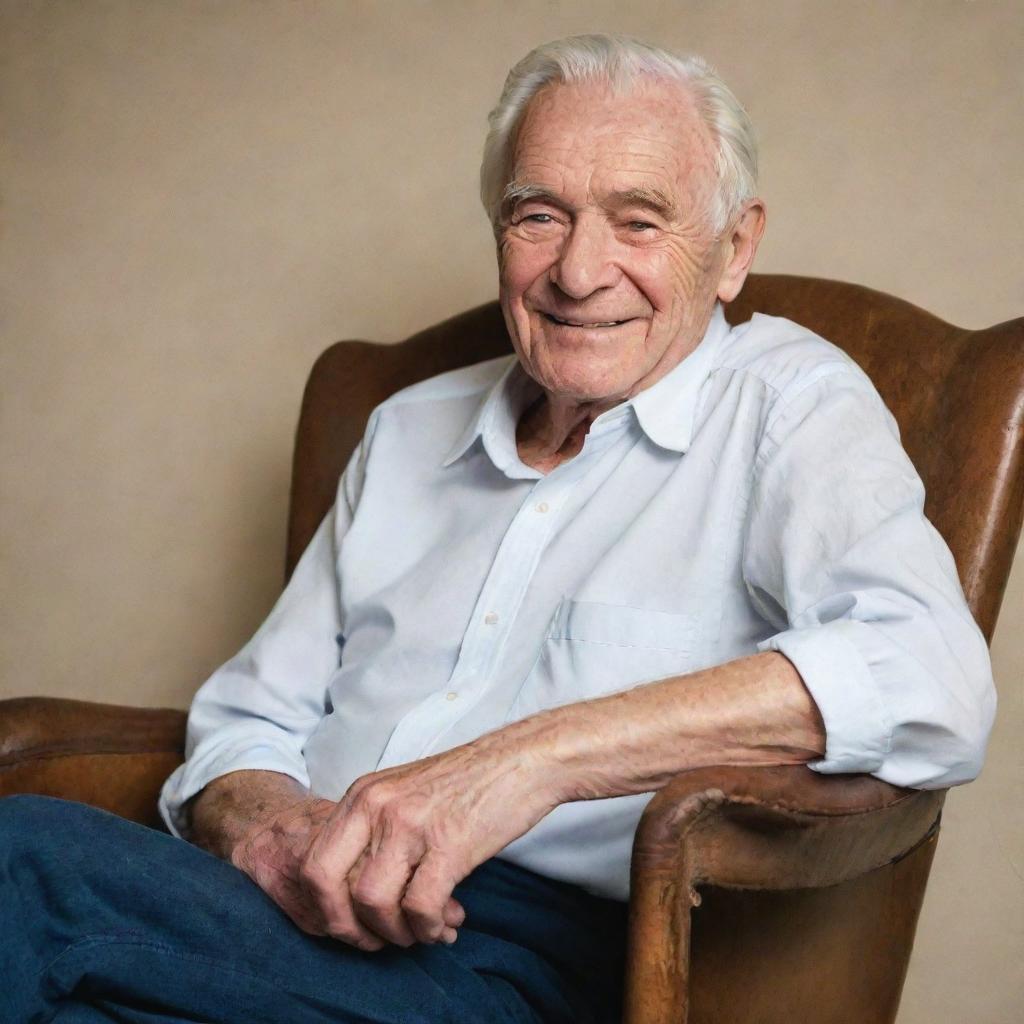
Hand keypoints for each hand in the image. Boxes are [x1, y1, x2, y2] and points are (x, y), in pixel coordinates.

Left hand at [295, 733, 559, 949]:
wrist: (523, 760)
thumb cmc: (468, 783)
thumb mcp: (405, 794)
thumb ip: (375, 830)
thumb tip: (355, 894)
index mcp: (362, 794)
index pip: (314, 862)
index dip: (325, 907)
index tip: (351, 926)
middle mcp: (377, 805)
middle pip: (326, 882)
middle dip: (346, 926)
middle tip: (376, 941)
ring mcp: (411, 823)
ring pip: (372, 902)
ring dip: (395, 932)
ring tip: (418, 931)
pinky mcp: (449, 843)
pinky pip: (420, 908)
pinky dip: (427, 928)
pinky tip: (441, 926)